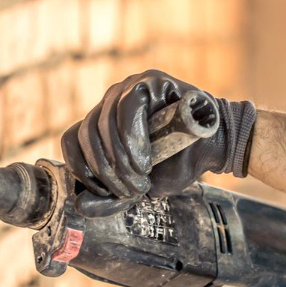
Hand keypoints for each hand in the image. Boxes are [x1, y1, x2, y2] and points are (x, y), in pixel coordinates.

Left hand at [60, 70, 256, 216]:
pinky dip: (132, 140)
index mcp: (101, 123)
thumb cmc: (176, 163)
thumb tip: (81, 206)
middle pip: (86, 135)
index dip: (79, 168)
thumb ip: (111, 196)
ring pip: (104, 124)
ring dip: (121, 160)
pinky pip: (127, 109)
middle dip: (106, 170)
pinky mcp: (149, 81)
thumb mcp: (139, 186)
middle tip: (130, 190)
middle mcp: (109, 101)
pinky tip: (145, 160)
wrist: (214, 149)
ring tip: (141, 178)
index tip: (101, 190)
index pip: (71, 140)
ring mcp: (127, 88)